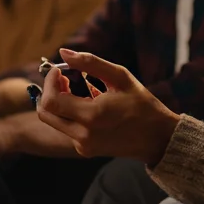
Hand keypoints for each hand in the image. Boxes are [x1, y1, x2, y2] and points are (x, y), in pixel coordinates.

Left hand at [36, 49, 178, 165]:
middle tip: (64, 77)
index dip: (49, 82)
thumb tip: (64, 52)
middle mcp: (83, 135)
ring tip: (78, 88)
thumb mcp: (120, 77)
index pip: (51, 100)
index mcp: (92, 116)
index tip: (59, 69)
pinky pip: (66, 128)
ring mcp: (83, 145)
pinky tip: (88, 103)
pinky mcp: (85, 150)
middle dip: (49, 91)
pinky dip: (69, 113)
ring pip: (54, 121)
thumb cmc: (141, 104)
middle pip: (46, 113)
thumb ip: (90, 62)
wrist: (157, 138)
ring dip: (59, 102)